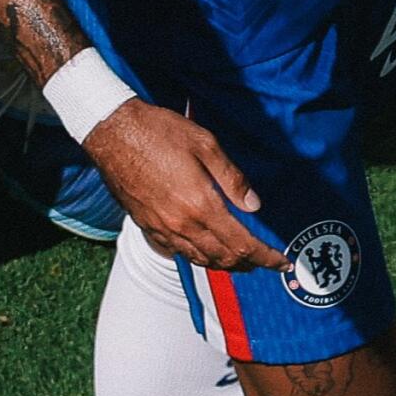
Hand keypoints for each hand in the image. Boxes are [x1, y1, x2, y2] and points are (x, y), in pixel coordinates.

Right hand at [84, 102, 286, 272]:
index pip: (242, 244)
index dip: (265, 257)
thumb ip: (232, 178)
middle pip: (222, 258)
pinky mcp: (147, 225)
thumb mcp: (206, 144)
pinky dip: (199, 256)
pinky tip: (206, 248)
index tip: (282, 263)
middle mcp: (181, 224)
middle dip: (248, 263)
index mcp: (201, 204)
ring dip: (224, 264)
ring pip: (200, 259)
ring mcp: (161, 228)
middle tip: (265, 261)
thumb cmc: (160, 131)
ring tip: (240, 259)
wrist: (113, 132)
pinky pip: (178, 251)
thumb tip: (254, 205)